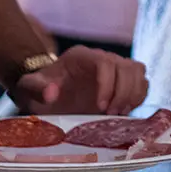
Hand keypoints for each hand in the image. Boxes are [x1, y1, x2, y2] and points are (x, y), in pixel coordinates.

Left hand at [12, 46, 148, 114]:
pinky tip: (123, 112)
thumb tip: (52, 93)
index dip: (107, 84)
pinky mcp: (121, 83)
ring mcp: (114, 70)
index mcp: (82, 57)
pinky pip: (141, 84)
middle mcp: (102, 59)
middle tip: (110, 113)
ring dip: (133, 94)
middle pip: (127, 66)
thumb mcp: (29, 88)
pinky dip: (138, 98)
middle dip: (123, 92)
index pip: (105, 62)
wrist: (45, 93)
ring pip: (138, 72)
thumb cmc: (39, 89)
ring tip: (118, 113)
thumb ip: (36, 88)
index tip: (100, 106)